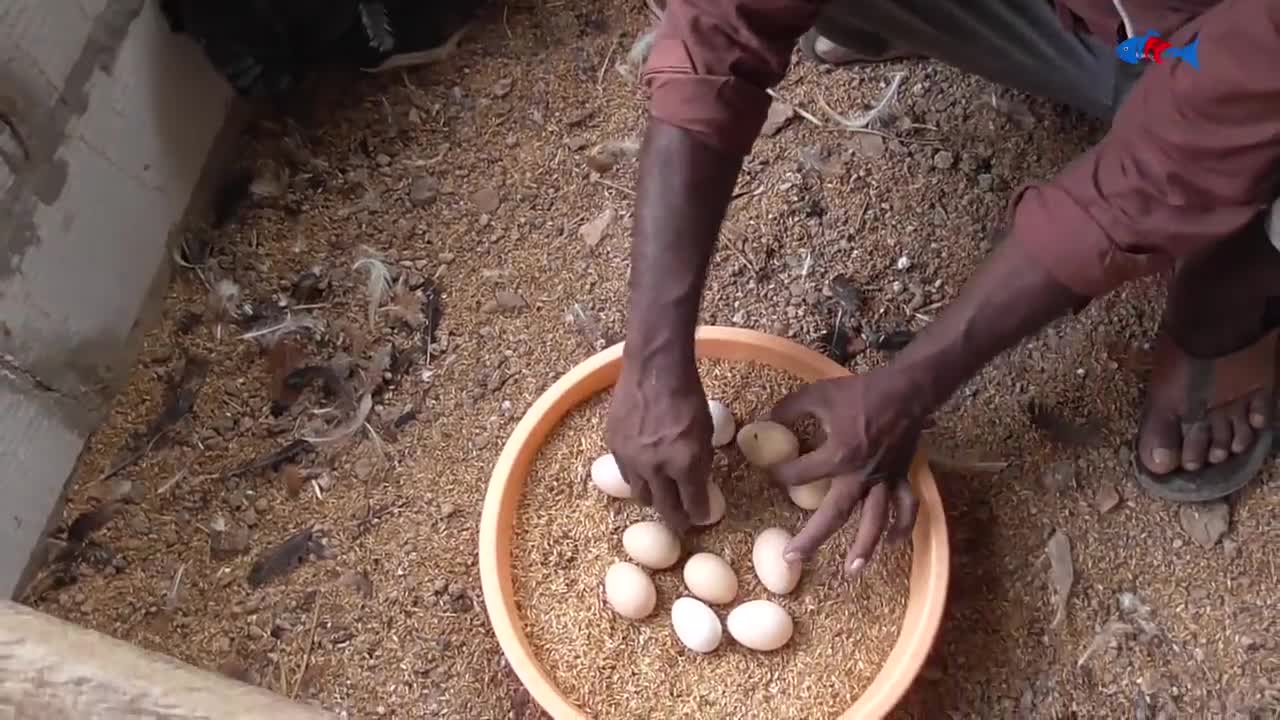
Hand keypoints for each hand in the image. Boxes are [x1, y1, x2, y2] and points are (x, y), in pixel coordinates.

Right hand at [606, 363, 712, 532]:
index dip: (699, 515)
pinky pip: (626, 474)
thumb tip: (697, 484)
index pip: (693, 505)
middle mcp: (656, 467)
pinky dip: (637, 476)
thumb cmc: (688, 396)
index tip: (701, 517)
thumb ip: (700, 462)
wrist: (654, 369)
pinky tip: (645, 471)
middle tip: (681, 519)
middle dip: (676, 517)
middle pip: (664, 508)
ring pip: (641, 494)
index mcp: (685, 463)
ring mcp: (631, 459)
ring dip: (654, 497)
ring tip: (661, 495)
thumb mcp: (705, 431)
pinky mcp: (614, 447)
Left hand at [767, 368, 924, 574]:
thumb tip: (768, 420)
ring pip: (873, 520)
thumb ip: (790, 409)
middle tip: (792, 558)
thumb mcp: (819, 394)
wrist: (906, 390)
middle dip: (812, 538)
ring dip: (864, 547)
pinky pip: (905, 507)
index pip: (799, 475)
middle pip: (834, 515)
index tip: (771, 471)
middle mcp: (860, 475)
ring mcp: (883, 479)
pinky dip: (902, 526)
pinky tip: (893, 543)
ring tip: (851, 571)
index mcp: (838, 455)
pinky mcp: (901, 476)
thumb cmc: (860, 393)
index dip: (780, 474)